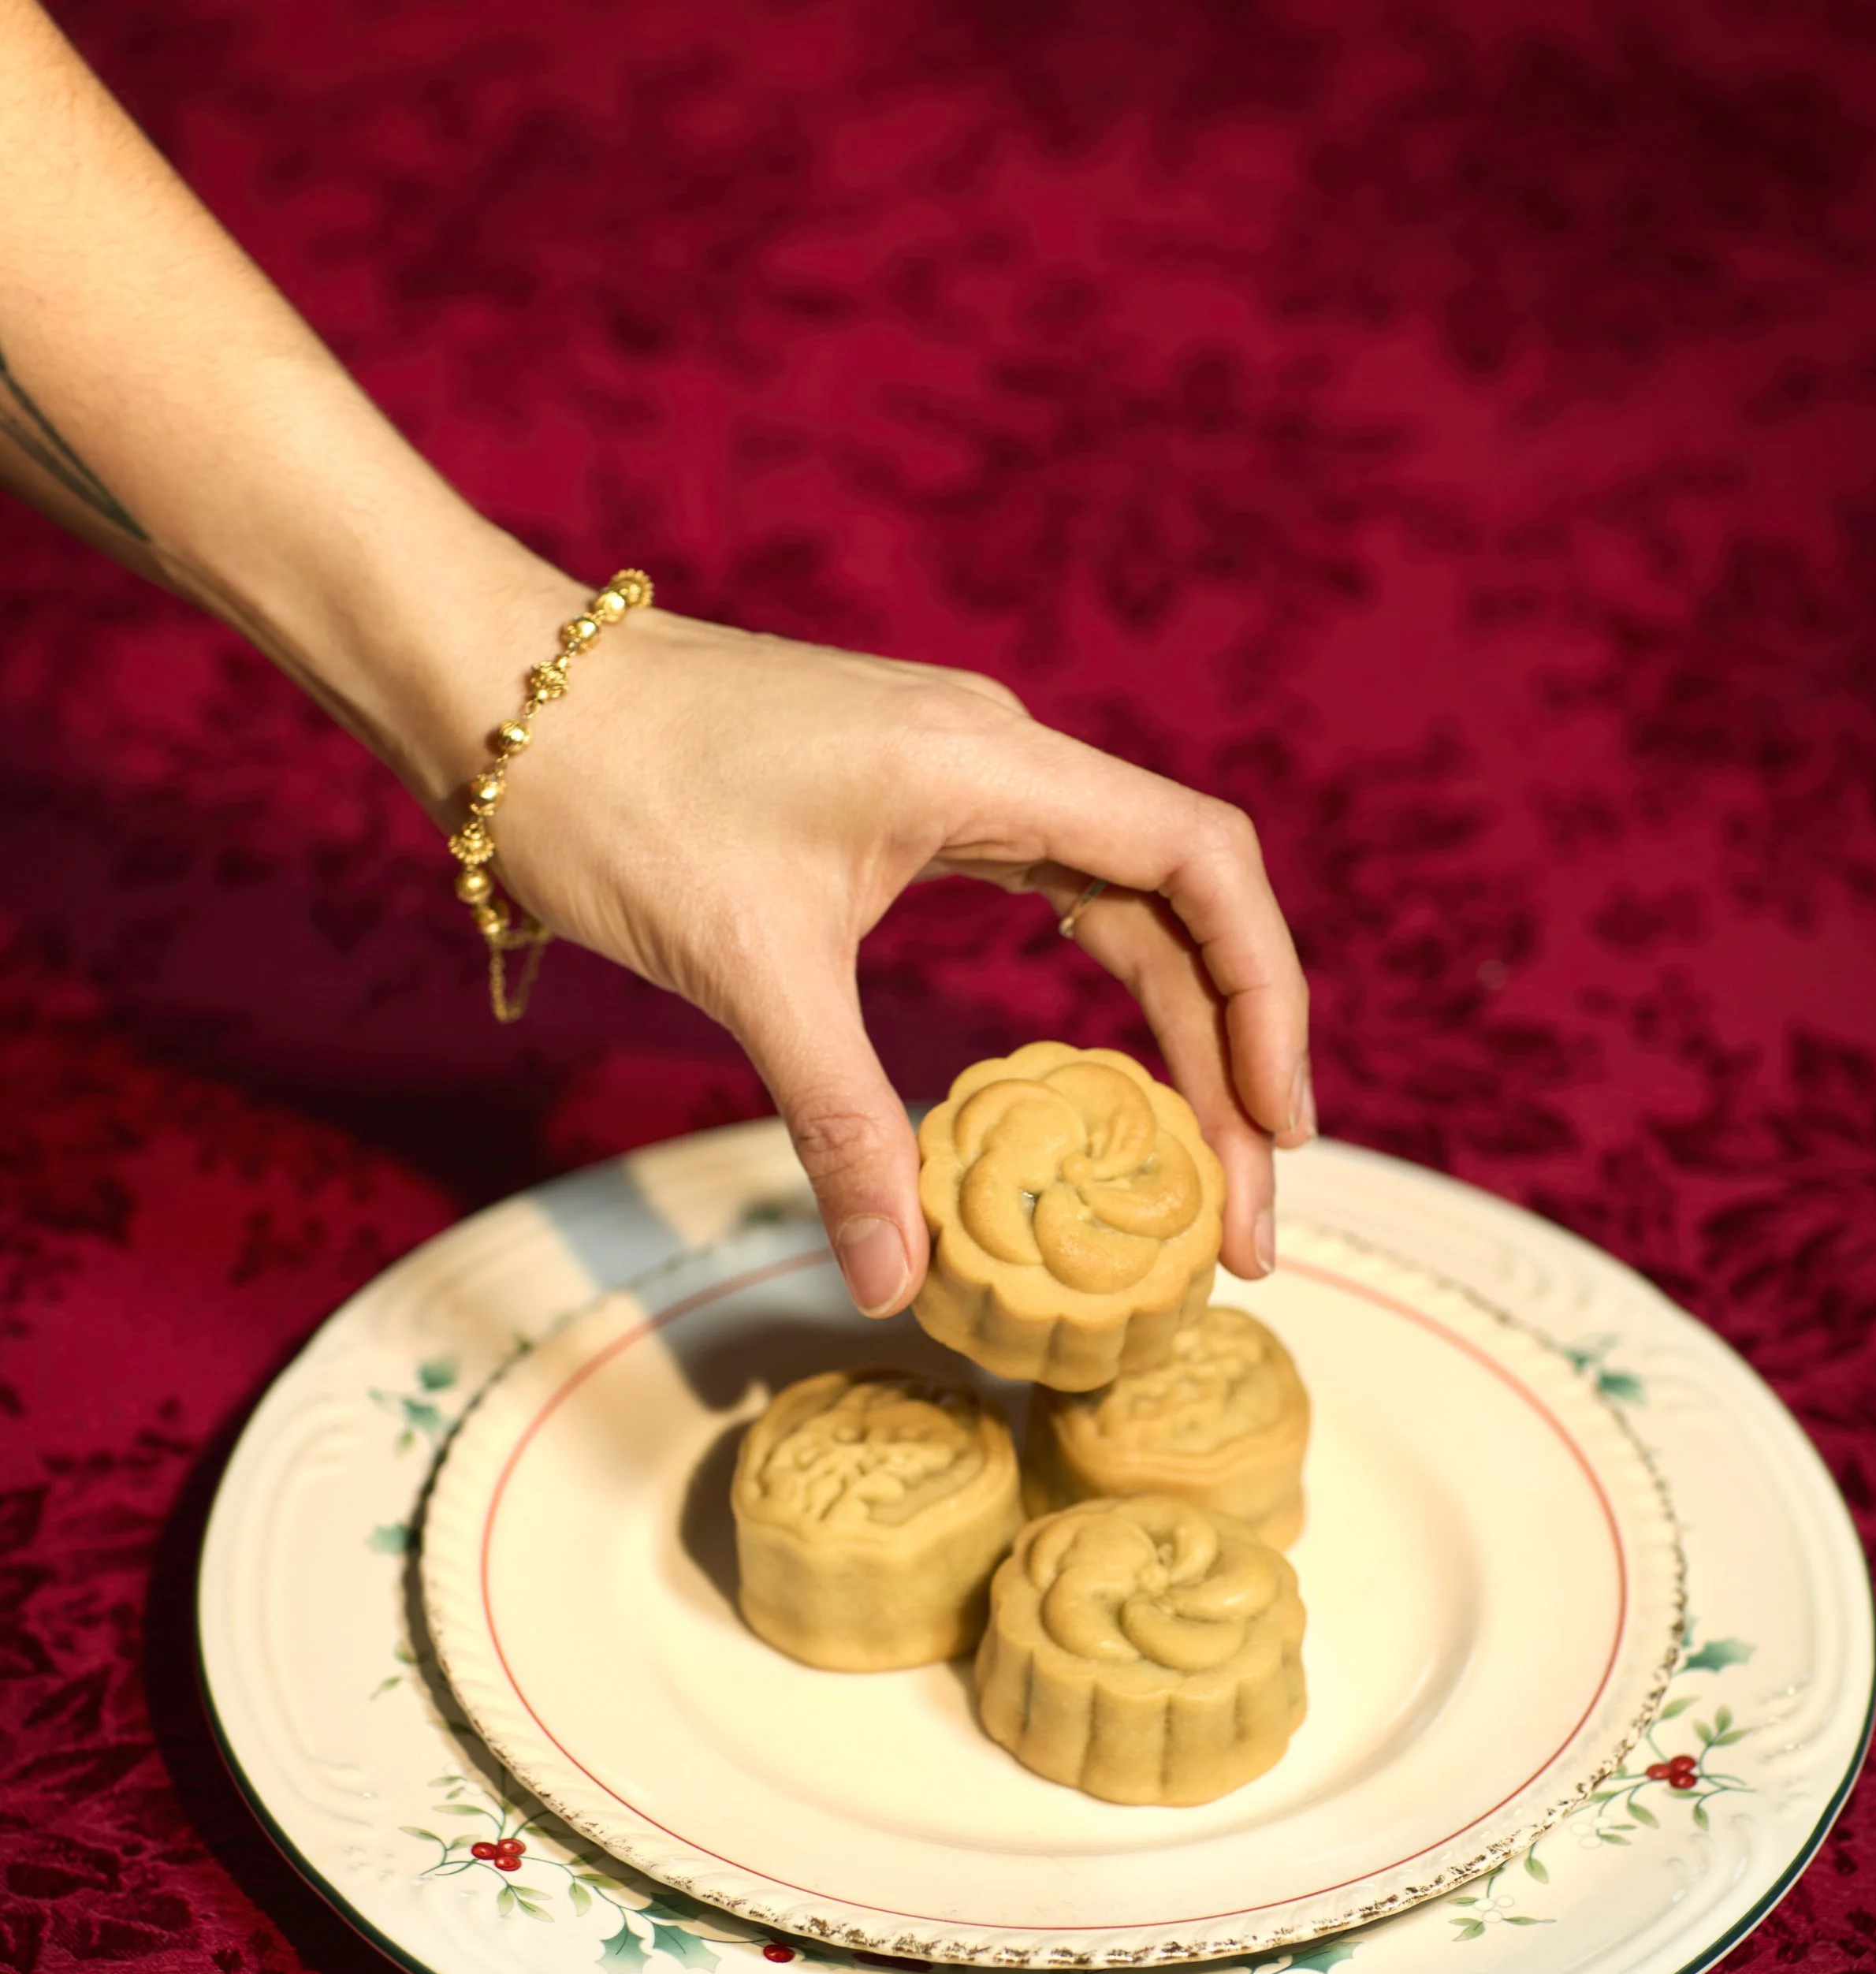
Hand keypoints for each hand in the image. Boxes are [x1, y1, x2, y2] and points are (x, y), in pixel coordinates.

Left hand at [464, 578, 1314, 1315]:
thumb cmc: (617, 792)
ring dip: (1170, 1039)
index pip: (1200, 864)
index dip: (1264, 999)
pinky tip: (1102, 1079)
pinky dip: (1094, 997)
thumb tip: (892, 1281)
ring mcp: (960, 782)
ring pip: (1120, 910)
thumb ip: (842, 1123)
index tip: (1276, 1131)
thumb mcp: (746, 966)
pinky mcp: (909, 813)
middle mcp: (1002, 759)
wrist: (501, 692)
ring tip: (1197, 1175)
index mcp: (993, 763)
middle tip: (1242, 1220)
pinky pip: (1050, 901)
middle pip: (1180, 907)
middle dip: (1226, 1061)